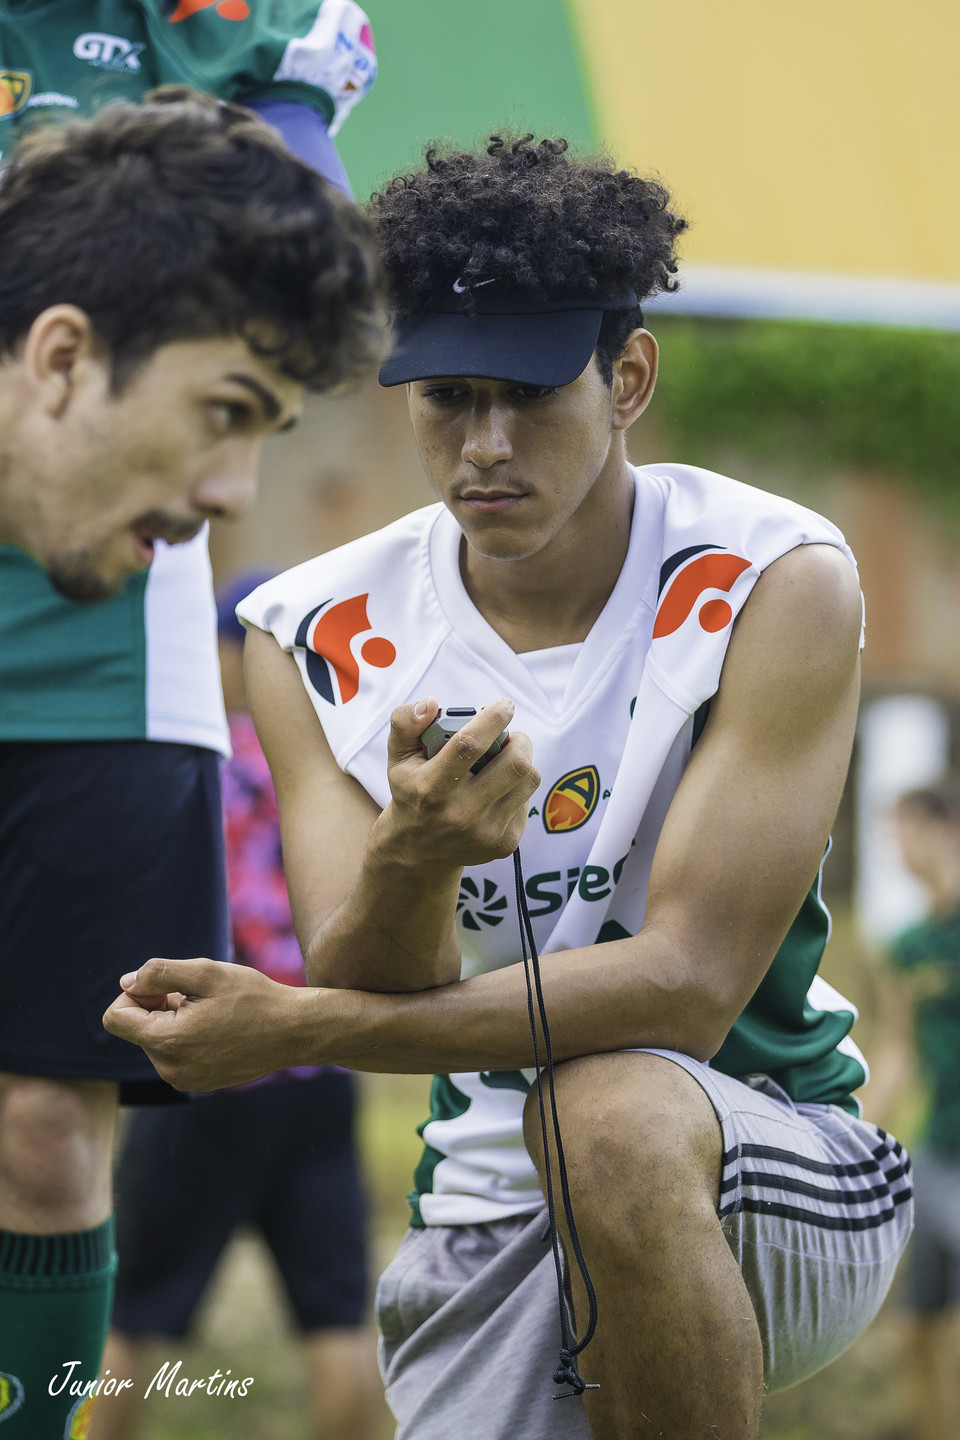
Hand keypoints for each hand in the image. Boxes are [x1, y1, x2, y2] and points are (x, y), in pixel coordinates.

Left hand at [102, 959, 315, 1090]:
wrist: (293, 1031)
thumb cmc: (253, 998)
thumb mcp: (206, 973)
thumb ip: (159, 973)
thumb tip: (126, 983)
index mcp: (166, 1041)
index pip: (115, 1017)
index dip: (135, 993)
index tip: (167, 987)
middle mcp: (169, 1069)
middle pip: (137, 1028)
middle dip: (158, 1007)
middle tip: (199, 997)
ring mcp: (184, 1080)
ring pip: (157, 1040)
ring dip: (174, 1021)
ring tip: (212, 1013)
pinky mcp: (198, 1083)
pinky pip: (174, 1054)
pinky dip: (187, 1037)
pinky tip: (219, 1028)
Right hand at [380, 696, 539, 869]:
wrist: (417, 850)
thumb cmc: (411, 791)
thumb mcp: (398, 756)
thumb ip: (406, 723)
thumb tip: (432, 703)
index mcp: (430, 788)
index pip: (469, 746)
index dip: (492, 719)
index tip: (505, 705)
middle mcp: (459, 814)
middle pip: (515, 764)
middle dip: (519, 741)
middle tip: (508, 736)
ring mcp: (485, 832)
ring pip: (528, 780)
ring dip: (521, 762)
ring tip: (502, 762)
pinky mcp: (504, 844)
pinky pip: (527, 801)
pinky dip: (517, 788)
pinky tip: (497, 790)